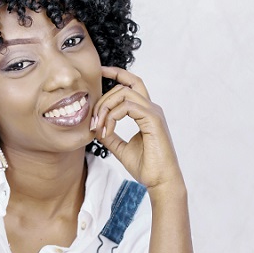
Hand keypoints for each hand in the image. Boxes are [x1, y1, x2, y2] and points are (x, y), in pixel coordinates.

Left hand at [91, 66, 184, 196]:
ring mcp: (153, 112)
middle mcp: (151, 108)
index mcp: (145, 112)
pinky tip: (107, 131)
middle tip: (93, 121)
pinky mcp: (153, 119)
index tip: (100, 71)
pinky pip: (128, 106)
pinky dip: (112, 117)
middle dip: (102, 100)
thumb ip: (110, 135)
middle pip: (123, 87)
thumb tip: (95, 127)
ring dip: (105, 109)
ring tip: (98, 128)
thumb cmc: (146, 166)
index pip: (131, 84)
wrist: (160, 181)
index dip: (116, 73)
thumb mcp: (121, 148)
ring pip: (123, 94)